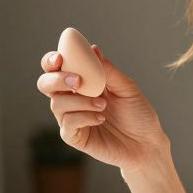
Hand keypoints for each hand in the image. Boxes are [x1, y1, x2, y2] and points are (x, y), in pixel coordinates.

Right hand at [37, 44, 168, 171]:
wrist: (147, 144)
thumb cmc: (138, 114)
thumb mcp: (127, 88)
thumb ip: (108, 70)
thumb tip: (93, 49)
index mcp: (82, 82)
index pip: (57, 68)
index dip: (52, 61)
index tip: (61, 58)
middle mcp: (72, 98)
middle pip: (45, 84)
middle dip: (56, 79)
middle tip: (77, 81)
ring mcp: (71, 118)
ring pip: (57, 103)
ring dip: (80, 101)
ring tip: (103, 105)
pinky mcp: (74, 137)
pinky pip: (68, 123)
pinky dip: (83, 117)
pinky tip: (101, 118)